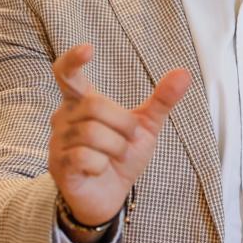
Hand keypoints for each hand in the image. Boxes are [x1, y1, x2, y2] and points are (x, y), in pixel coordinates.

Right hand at [49, 43, 190, 229]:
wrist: (110, 194)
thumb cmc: (122, 155)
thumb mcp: (146, 125)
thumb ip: (162, 100)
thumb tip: (184, 73)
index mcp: (82, 101)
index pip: (67, 73)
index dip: (74, 60)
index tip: (88, 48)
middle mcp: (64, 116)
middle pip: (96, 105)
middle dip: (123, 124)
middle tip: (128, 139)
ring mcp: (58, 141)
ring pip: (92, 134)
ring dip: (116, 147)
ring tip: (115, 155)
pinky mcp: (59, 165)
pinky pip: (86, 158)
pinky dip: (102, 165)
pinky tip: (100, 169)